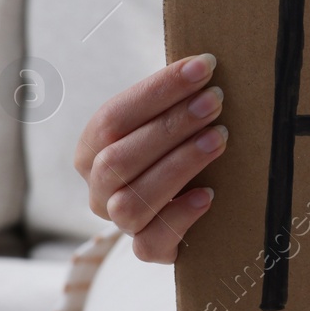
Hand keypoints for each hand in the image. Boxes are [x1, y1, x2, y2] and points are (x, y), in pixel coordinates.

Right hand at [75, 53, 226, 262]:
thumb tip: (207, 60)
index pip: (112, 118)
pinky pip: (150, 245)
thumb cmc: (181, 143)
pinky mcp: (150, 250)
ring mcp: (121, 223)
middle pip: (119, 160)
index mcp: (92, 149)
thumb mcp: (172, 117)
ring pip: (130, 203)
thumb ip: (178, 95)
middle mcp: (99, 189)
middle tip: (215, 100)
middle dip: (170, 126)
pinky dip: (179, 218)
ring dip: (177, 166)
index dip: (157, 91)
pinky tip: (208, 194)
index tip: (203, 67)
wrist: (198, 198)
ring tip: (217, 140)